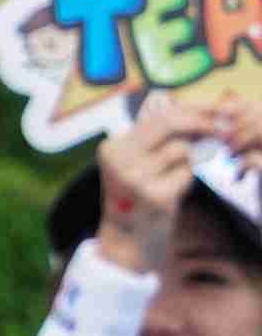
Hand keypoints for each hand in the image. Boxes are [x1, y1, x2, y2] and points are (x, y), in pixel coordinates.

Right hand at [93, 90, 222, 274]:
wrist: (127, 238)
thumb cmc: (137, 194)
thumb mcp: (136, 160)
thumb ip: (153, 132)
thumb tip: (167, 97)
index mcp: (112, 147)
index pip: (157, 115)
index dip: (193, 109)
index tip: (218, 108)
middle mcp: (119, 160)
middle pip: (170, 124)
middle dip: (201, 121)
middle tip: (223, 126)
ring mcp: (136, 179)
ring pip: (182, 150)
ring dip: (189, 159)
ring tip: (173, 174)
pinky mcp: (155, 197)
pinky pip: (187, 173)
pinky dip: (187, 178)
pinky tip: (172, 190)